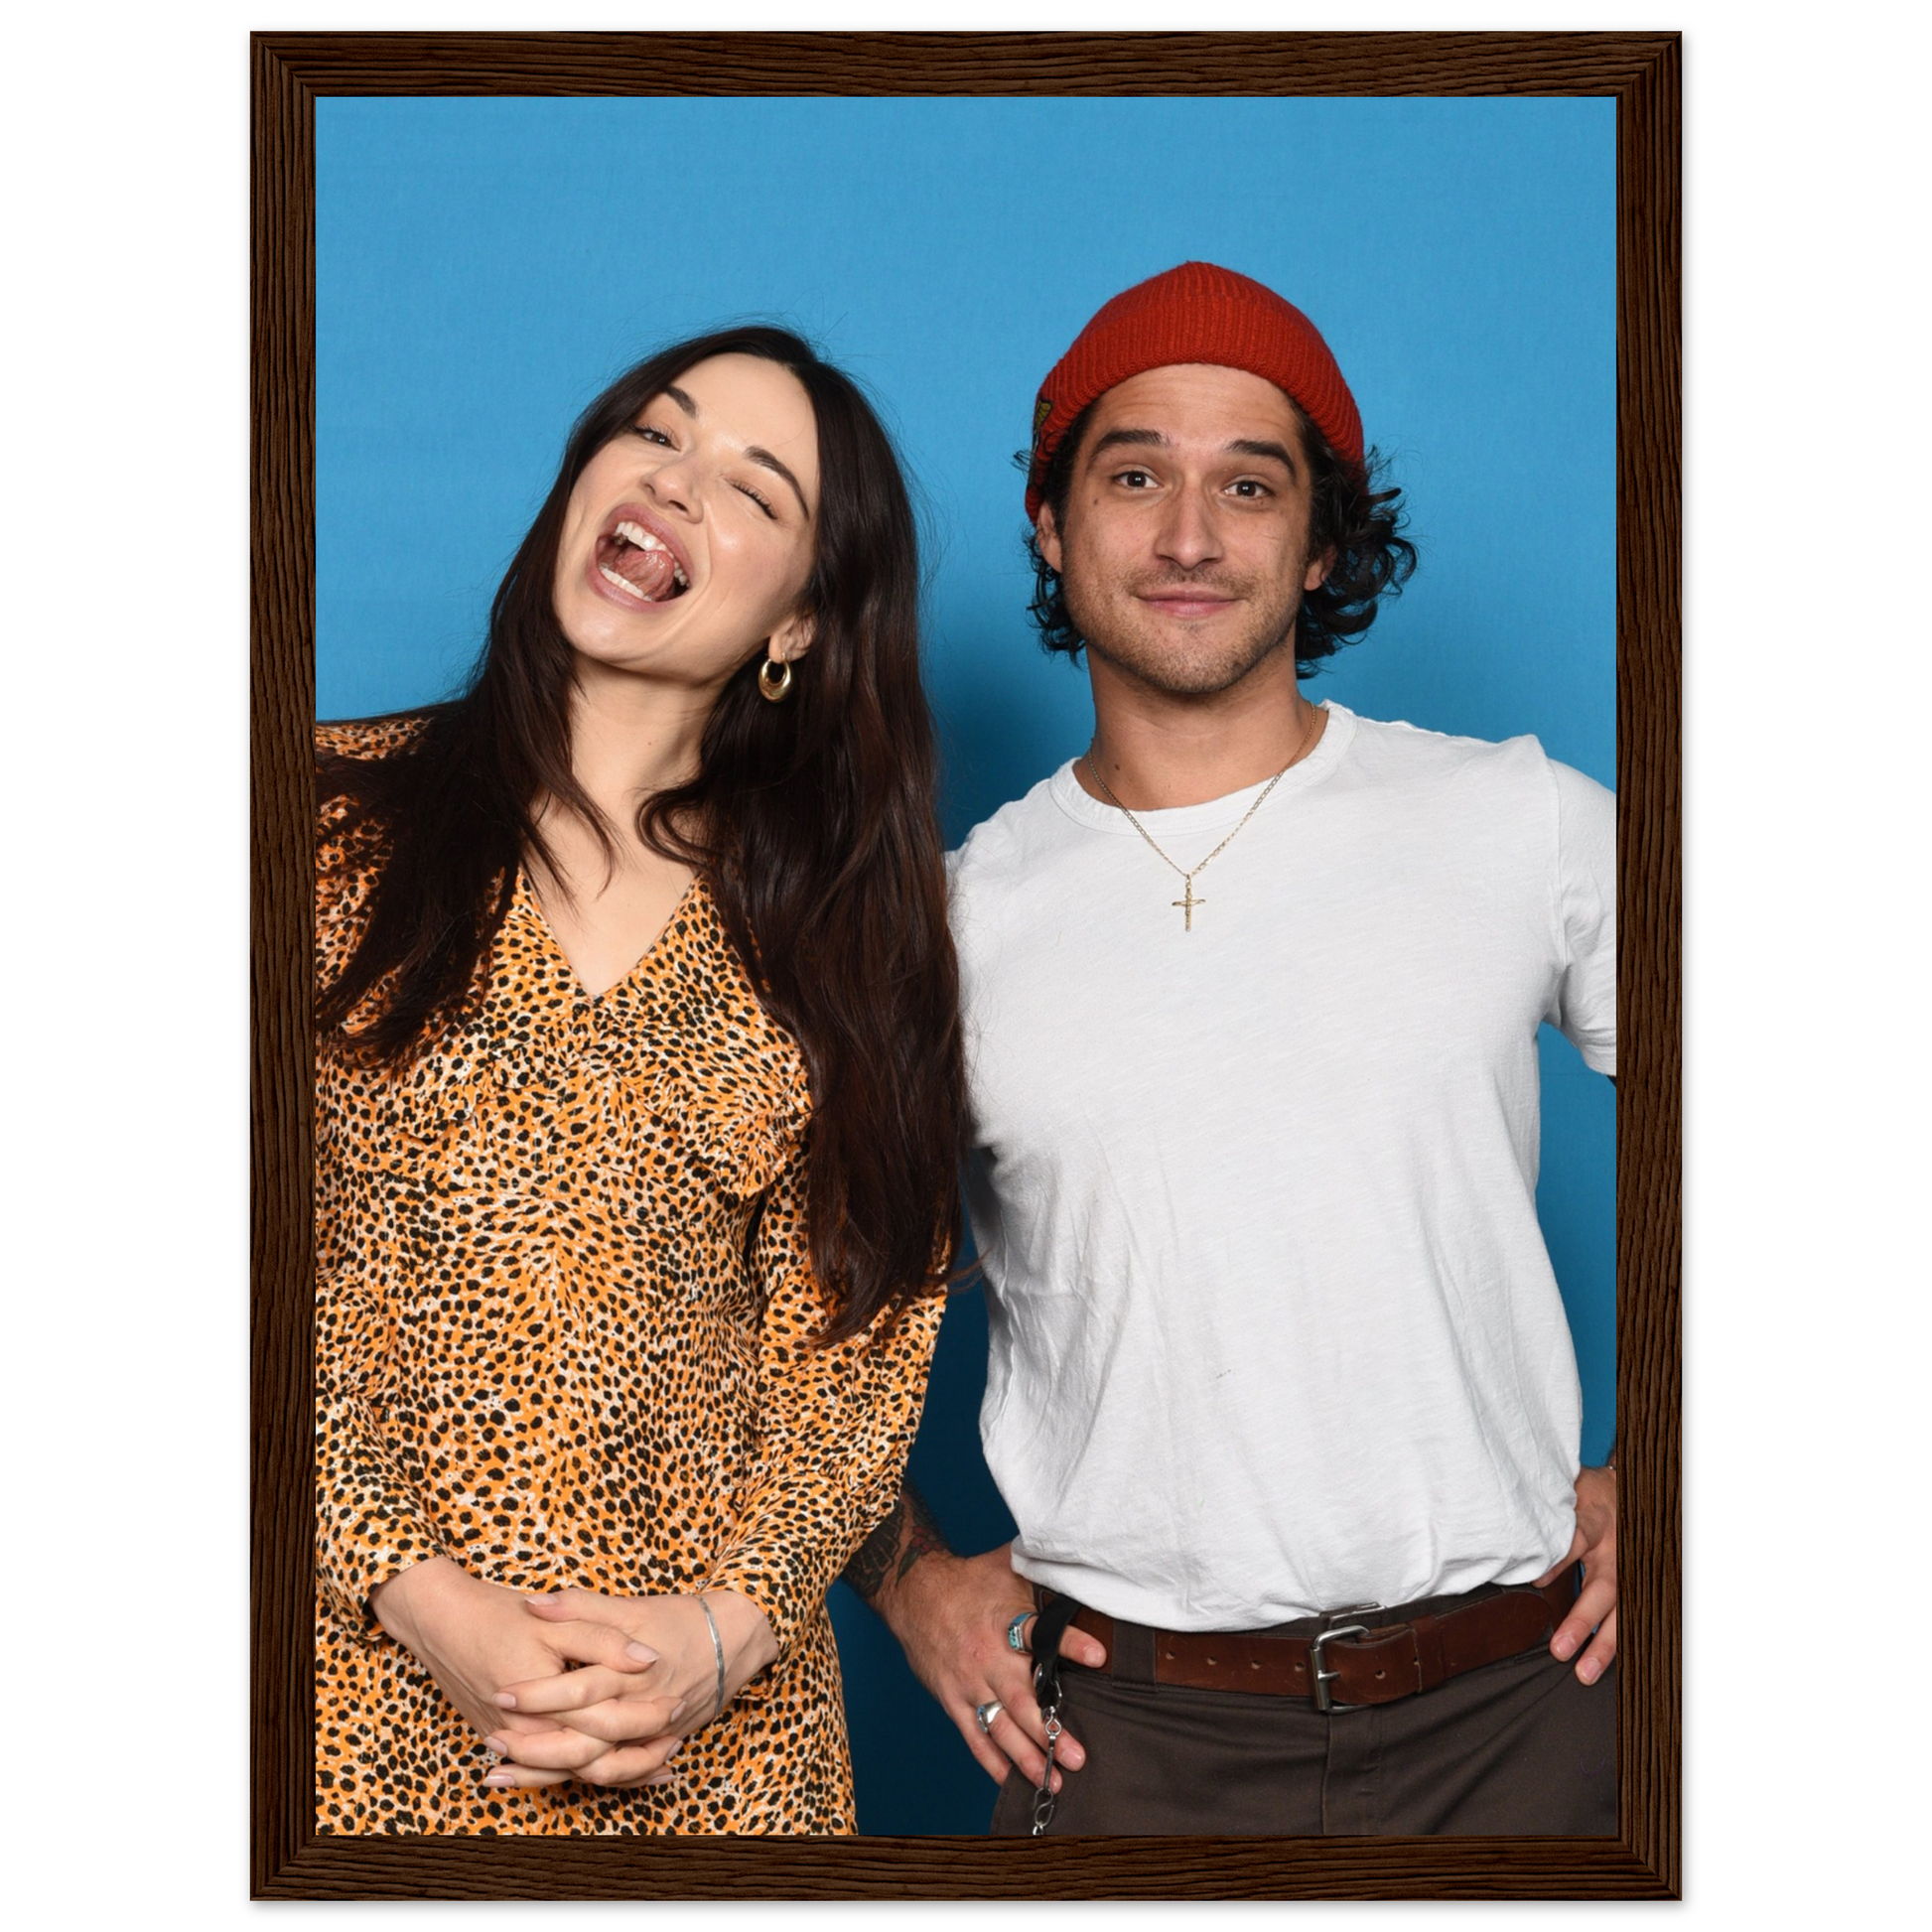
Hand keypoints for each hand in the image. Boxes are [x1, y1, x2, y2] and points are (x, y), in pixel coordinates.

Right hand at [368, 1559, 664, 1788]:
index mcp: (543, 1707)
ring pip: (571, 1773)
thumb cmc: (496, 1617)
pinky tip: (608, 1764)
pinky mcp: (503, 1741)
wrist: (439, 1622)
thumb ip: (603, 1643)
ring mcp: (511, 1743)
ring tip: (659, 1765)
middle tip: (678, 1741)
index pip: (606, 1729)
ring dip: (616, 1772)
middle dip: (638, 1756)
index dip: (647, 1721)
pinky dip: (581, 1769)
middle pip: (592, 1762)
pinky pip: (548, 1768)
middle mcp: (525, 1736)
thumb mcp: (556, 1622)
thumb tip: (649, 1660)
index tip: (681, 1707)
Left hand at [480, 1587, 778, 1789]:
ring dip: (547, 1774)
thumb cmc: (680, 1619)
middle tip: (491, 1740)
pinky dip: (583, 1782)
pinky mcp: (655, 1747)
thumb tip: (534, 1602)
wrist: (733, 1642)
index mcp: (631, 1674)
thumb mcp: (631, 1606)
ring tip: (503, 1772)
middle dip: (532, 1746)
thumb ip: (581, 1606)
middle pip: (582, 1742)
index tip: (500, 1693)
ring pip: (595, 1768)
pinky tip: (549, 1783)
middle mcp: (640, 1711)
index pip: (577, 1691)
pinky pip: (617, 1776)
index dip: (536, 1695)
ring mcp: (650, 1736)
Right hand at [887, 1543, 1107, 1788]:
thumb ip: (1042, 1570)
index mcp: (1005, 1620)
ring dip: (1027, 1756)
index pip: (1040, 1633)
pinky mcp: (952, 1700)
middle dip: (1051, 1730)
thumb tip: (1082, 1559)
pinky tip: (1011, 1780)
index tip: (1099, 1656)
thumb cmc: (969, 1579)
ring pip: (1000, 1726)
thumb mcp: (1007, 1565)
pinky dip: (991, 1761)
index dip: (1070, 1644)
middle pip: (1022, 1698)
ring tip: (1053, 1780)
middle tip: (1078, 1756)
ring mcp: (968, 1683)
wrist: (914, 1591)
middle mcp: (987, 1657)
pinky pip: (974, 1736)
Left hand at [1537, 1462, 1615, 1684]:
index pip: (1577, 1540)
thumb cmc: (1589, 1496)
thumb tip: (1506, 1526)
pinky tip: (1604, 1667)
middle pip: (1604, 1589)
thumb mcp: (1568, 1490)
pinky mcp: (1637, 1588)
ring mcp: (1630, 1573)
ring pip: (1622, 1614)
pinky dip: (1620, 1645)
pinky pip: (1633, 1620)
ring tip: (1584, 1672)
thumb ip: (1544, 1508)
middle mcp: (1616, 1551)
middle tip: (1560, 1648)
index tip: (1537, 1581)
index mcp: (1596, 1522)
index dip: (1559, 1560)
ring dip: (1604, 1646)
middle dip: (1582, 1621)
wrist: (1629, 1494)